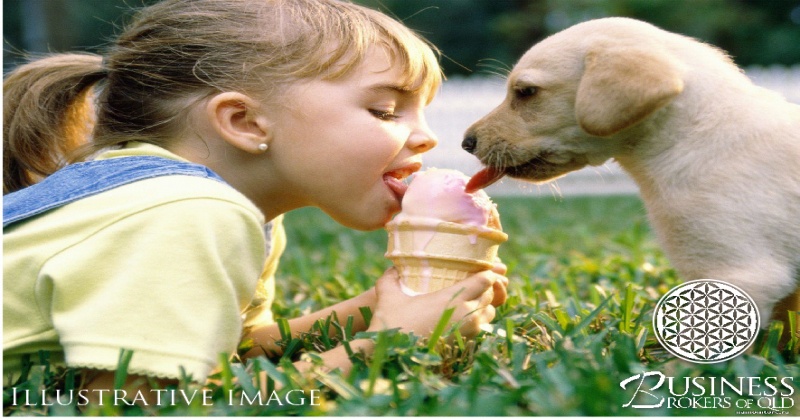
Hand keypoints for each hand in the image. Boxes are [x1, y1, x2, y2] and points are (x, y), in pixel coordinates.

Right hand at [368, 267, 507, 339]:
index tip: (480, 269)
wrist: (392, 358)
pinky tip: (461, 317)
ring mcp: (468, 332)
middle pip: (490, 295)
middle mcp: (466, 315)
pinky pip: (481, 328)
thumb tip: (392, 268)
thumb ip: (390, 279)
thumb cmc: (392, 325)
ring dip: (483, 305)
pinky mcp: (465, 345)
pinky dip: (477, 320)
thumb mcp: (388, 297)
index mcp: (453, 299)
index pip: (485, 280)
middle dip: (485, 287)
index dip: (486, 273)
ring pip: (489, 313)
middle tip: (472, 281)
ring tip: (468, 299)